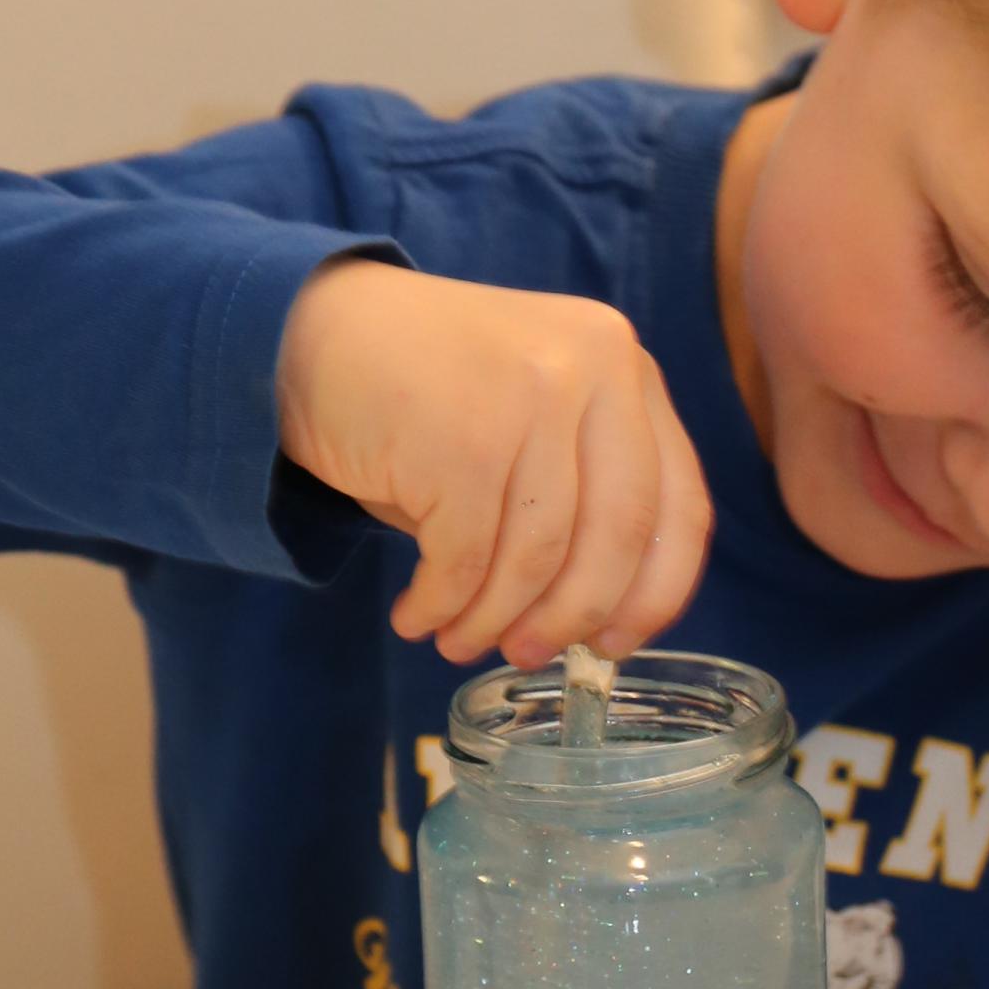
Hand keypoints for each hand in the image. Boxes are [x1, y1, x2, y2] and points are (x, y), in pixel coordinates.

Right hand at [276, 257, 712, 667]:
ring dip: (494, 620)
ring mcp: (529, 394)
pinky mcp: (461, 435)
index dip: (655, 592)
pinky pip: (466, 558)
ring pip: (539, 556)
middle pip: (618, 536)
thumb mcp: (530, 421)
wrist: (309, 332)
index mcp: (625, 367)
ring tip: (457, 640)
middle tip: (528, 657)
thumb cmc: (425, 395)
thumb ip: (582, 492)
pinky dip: (441, 604)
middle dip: (571, 617)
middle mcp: (594, 368)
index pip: (679, 503)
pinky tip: (417, 613)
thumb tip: (602, 623)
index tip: (617, 644)